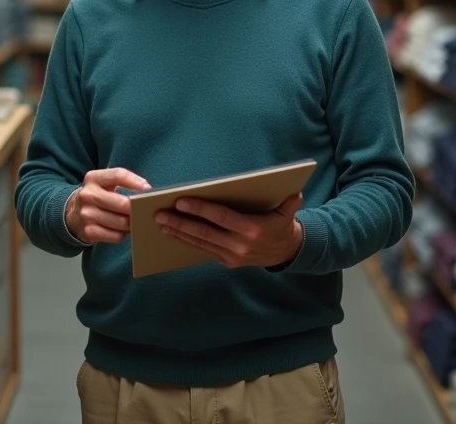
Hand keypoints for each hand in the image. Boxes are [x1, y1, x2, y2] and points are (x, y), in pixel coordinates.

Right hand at [65, 168, 150, 244]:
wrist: (71, 213)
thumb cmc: (97, 195)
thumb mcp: (104, 182)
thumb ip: (122, 182)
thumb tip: (147, 191)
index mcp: (93, 178)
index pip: (118, 175)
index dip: (135, 181)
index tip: (148, 189)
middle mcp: (87, 195)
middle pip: (122, 203)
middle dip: (137, 208)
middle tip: (144, 210)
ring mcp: (86, 215)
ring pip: (121, 222)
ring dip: (131, 223)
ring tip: (134, 220)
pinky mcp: (88, 232)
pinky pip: (116, 236)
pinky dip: (122, 234)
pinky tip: (121, 229)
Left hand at [155, 194, 303, 268]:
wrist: (286, 253)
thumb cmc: (282, 226)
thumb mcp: (288, 214)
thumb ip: (289, 203)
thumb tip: (295, 193)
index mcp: (252, 230)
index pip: (220, 217)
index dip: (200, 209)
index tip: (181, 201)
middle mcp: (239, 245)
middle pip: (204, 232)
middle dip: (180, 222)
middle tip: (160, 214)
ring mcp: (231, 256)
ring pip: (200, 243)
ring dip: (178, 233)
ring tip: (161, 223)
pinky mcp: (226, 262)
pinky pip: (202, 250)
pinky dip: (186, 241)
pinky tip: (173, 233)